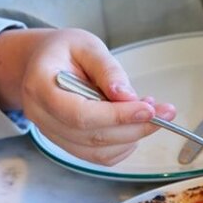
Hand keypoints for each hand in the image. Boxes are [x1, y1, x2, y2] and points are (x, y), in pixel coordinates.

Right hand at [0, 28, 174, 164]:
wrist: (41, 64)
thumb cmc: (62, 51)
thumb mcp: (86, 45)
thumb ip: (107, 69)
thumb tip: (127, 97)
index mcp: (40, 87)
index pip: (79, 114)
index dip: (116, 117)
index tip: (148, 109)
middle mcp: (42, 117)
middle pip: (92, 137)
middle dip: (134, 128)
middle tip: (163, 112)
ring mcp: (52, 135)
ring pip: (98, 152)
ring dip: (131, 138)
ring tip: (149, 114)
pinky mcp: (67, 145)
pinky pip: (98, 157)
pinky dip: (123, 146)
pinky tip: (133, 125)